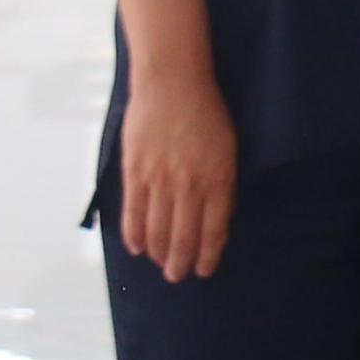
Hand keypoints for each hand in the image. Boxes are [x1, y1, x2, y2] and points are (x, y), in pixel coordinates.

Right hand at [115, 65, 237, 284]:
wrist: (173, 83)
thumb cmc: (205, 114)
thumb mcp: (226, 149)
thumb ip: (220, 185)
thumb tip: (215, 223)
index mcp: (218, 178)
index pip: (214, 230)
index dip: (208, 255)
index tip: (204, 270)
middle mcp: (190, 184)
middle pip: (184, 237)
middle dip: (181, 263)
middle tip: (178, 276)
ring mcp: (160, 180)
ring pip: (158, 231)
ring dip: (159, 254)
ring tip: (161, 265)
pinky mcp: (136, 173)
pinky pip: (133, 213)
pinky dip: (134, 236)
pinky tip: (138, 248)